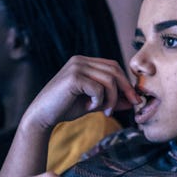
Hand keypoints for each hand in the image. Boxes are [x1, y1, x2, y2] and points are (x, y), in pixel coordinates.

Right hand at [20, 56, 139, 133]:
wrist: (42, 116)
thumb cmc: (65, 109)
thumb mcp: (93, 103)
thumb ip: (111, 99)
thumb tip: (132, 101)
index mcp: (83, 62)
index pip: (113, 66)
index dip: (126, 82)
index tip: (134, 99)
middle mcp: (80, 60)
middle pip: (114, 70)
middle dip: (126, 89)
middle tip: (132, 105)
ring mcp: (76, 67)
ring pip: (109, 80)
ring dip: (113, 99)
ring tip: (106, 111)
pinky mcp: (74, 77)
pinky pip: (98, 88)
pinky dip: (99, 101)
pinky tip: (90, 108)